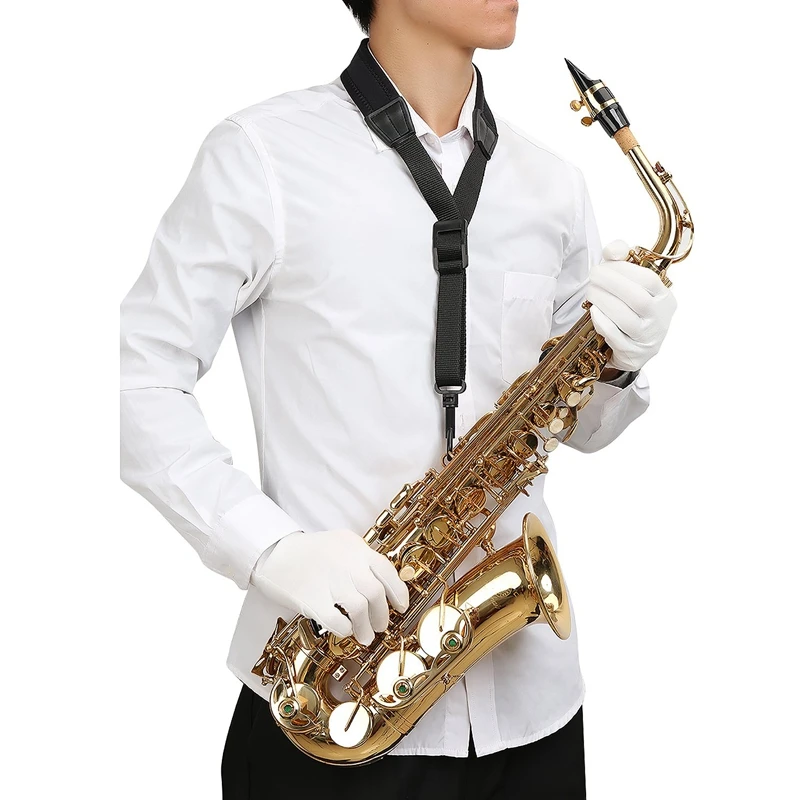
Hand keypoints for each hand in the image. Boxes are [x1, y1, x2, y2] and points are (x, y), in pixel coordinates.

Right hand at [250, 529, 408, 645]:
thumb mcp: (340, 542)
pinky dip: (346, 630)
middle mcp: (345, 563)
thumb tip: (383, 582)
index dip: (398, 592)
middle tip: (381, 625)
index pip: (387, 571)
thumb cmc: (308, 551)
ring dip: (366, 627)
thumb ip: (361, 558)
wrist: (273, 553)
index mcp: (355, 548)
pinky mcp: (312, 599)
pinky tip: (345, 631)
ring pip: (360, 609)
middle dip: (382, 614)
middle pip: (376, 593)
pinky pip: (337, 621)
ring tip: (365, 635)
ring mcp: (329, 581)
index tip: (401, 606)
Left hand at [587, 239, 676, 372]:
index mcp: (664, 298)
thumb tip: (612, 251)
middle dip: (611, 284)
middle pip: (638, 299)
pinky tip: (594, 312)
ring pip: (627, 319)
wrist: (631, 349)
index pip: (648, 280)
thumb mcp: (630, 284)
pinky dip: (603, 322)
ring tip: (590, 293)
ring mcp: (647, 339)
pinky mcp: (633, 355)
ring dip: (604, 302)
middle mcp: (660, 319)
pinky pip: (616, 337)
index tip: (603, 265)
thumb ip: (621, 260)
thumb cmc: (629, 310)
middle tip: (592, 278)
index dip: (624, 269)